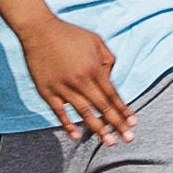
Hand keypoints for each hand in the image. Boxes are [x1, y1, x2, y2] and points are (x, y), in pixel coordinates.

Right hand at [17, 13, 130, 141]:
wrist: (39, 30)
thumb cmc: (69, 34)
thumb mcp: (95, 41)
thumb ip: (107, 60)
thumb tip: (110, 78)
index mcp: (94, 68)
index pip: (113, 95)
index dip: (124, 110)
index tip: (133, 123)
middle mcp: (81, 80)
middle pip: (102, 107)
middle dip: (117, 124)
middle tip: (128, 139)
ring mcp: (63, 87)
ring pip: (84, 113)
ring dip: (98, 129)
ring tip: (109, 142)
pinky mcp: (47, 91)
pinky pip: (60, 112)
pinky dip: (68, 125)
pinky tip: (77, 136)